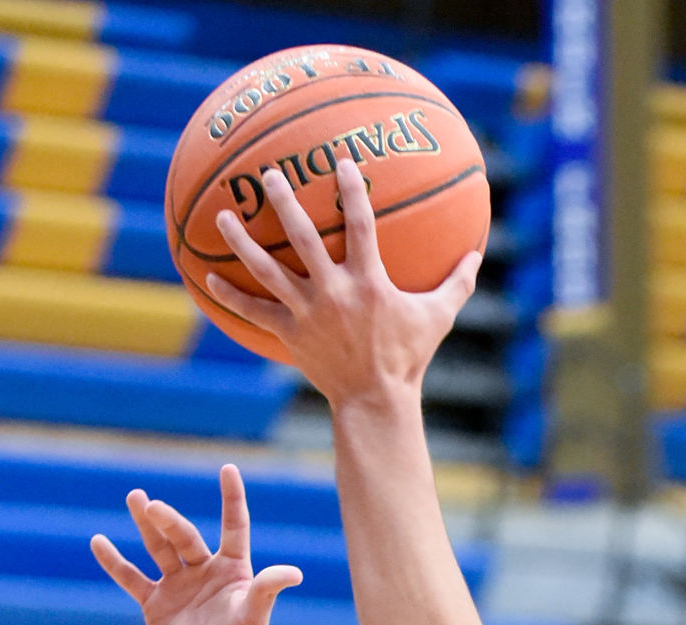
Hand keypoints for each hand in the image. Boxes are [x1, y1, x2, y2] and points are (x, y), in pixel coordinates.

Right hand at [89, 463, 300, 624]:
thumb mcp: (254, 618)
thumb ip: (267, 590)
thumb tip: (295, 573)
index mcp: (232, 569)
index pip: (233, 526)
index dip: (231, 499)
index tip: (228, 469)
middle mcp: (204, 571)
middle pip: (185, 536)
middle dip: (168, 520)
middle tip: (152, 505)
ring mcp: (178, 585)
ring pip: (159, 548)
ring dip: (146, 525)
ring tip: (136, 497)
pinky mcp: (155, 603)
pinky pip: (131, 578)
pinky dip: (114, 562)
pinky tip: (98, 541)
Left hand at [206, 160, 479, 409]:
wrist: (375, 402)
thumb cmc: (408, 358)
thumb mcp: (439, 318)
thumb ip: (457, 283)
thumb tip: (477, 254)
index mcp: (369, 282)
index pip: (359, 224)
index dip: (350, 190)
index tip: (340, 161)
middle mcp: (334, 292)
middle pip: (302, 238)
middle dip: (284, 203)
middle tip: (270, 175)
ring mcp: (307, 314)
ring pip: (268, 271)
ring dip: (243, 242)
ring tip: (223, 216)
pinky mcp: (290, 335)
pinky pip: (255, 312)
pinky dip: (231, 296)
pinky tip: (207, 278)